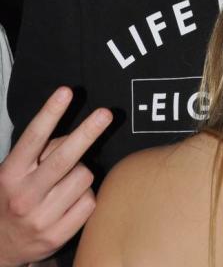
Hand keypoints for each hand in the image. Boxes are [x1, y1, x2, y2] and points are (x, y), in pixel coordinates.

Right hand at [0, 87, 111, 266]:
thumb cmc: (15, 195)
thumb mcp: (17, 170)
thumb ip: (44, 150)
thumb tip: (77, 135)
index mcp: (11, 173)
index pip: (33, 138)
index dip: (50, 113)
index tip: (65, 92)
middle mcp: (23, 195)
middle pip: (64, 158)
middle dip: (87, 133)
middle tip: (106, 114)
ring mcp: (40, 218)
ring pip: (84, 177)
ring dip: (82, 174)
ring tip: (65, 184)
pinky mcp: (57, 235)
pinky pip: (90, 201)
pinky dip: (86, 197)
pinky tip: (70, 203)